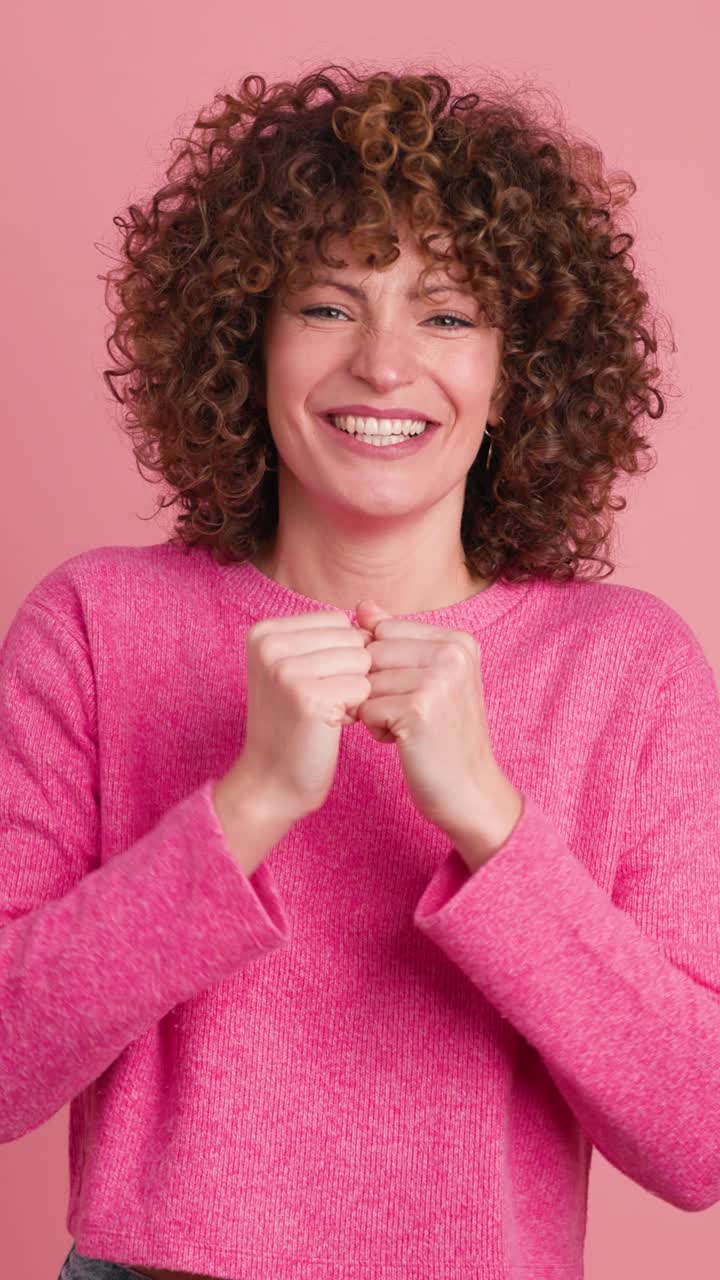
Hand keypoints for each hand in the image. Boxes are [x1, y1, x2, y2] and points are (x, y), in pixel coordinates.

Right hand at [226, 609, 373, 825]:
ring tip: (325, 712)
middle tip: (321, 702)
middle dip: (349, 673)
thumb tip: (373, 606)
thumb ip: (328, 635)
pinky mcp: (308, 696)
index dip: (341, 656)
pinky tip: (329, 725)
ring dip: (354, 692)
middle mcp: (271, 644)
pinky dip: (356, 710)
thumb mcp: (298, 668)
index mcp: (265, 631)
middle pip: (352, 639)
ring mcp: (287, 669)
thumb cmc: (292, 724)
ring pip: (362, 662)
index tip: (314, 684)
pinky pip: (363, 688)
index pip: (338, 621)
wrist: (270, 781)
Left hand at [354, 598, 511, 846]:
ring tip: (409, 728)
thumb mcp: (427, 678)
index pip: (385, 630)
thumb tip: (361, 605)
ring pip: (366, 681)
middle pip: (372, 653)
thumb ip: (395, 639)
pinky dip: (376, 729)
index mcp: (458, 640)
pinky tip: (405, 742)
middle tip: (409, 715)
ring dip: (376, 710)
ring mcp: (438, 679)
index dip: (384, 666)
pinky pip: (366, 708)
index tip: (411, 692)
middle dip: (376, 688)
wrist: (471, 791)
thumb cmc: (444, 735)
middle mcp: (453, 653)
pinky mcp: (419, 709)